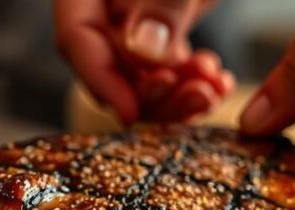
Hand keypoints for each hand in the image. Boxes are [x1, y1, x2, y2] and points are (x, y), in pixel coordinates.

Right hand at [54, 0, 234, 123]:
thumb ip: (163, 3)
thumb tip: (145, 53)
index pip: (75, 38)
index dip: (102, 81)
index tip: (131, 113)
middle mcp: (105, 6)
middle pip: (109, 66)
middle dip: (153, 93)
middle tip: (195, 97)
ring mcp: (133, 18)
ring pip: (141, 75)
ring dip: (178, 93)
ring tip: (213, 89)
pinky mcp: (163, 26)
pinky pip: (166, 66)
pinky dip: (192, 81)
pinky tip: (219, 83)